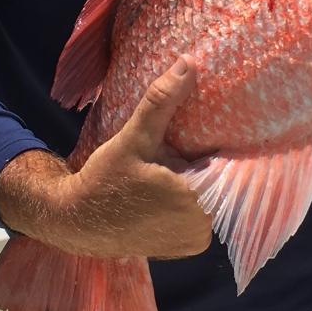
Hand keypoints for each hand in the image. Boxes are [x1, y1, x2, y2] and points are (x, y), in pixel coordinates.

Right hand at [0, 59, 212, 258]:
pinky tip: (179, 184)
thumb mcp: (134, 138)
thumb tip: (188, 63)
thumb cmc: (105, 180)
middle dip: (211, 163)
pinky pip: (203, 216)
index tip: (229, 127)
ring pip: (214, 200)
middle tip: (195, 146)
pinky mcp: (187, 247)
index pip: (232, 168)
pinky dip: (195, 200)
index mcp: (196, 200)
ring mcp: (196, 241)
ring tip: (186, 162)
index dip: (228, 148)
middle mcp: (204, 228)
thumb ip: (162, 102)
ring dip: (204, 182)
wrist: (79, 222)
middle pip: (223, 184)